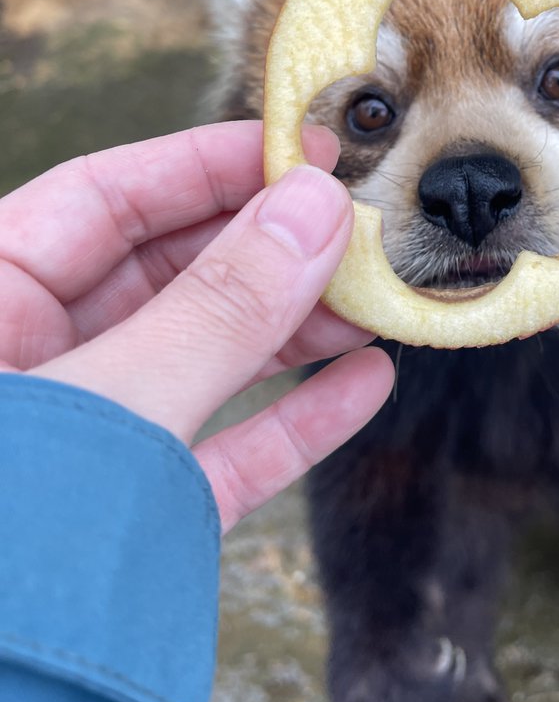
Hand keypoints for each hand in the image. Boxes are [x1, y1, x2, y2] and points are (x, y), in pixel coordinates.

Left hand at [0, 121, 394, 531]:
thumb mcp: (110, 406)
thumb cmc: (2, 551)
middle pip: (166, 273)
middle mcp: (33, 361)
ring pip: (203, 359)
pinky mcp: (130, 516)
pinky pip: (220, 450)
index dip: (210, 164)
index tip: (305, 150)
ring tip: (378, 298)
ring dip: (296, 330)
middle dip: (268, 248)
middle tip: (358, 225)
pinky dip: (292, 420)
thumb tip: (312, 209)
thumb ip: (217, 310)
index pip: (106, 197)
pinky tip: (363, 385)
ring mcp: (87, 441)